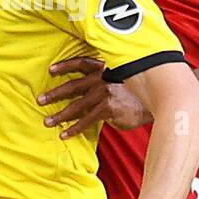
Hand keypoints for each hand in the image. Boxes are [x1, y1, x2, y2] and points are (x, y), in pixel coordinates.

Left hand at [36, 57, 152, 138]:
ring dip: (60, 115)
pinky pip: (87, 120)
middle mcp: (102, 78)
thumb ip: (105, 83)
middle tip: (40, 100)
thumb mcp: (122, 80)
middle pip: (73, 86)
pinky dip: (74, 128)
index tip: (51, 70)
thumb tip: (89, 95)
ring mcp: (105, 93)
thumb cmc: (139, 93)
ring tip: (48, 122)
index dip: (65, 66)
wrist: (158, 100)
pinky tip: (65, 135)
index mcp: (105, 68)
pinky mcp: (108, 108)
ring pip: (76, 105)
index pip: (81, 63)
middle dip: (55, 94)